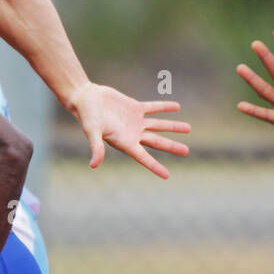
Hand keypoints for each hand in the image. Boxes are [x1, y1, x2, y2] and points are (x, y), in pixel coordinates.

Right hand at [68, 82, 190, 178]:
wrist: (85, 98)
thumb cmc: (87, 116)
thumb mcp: (92, 132)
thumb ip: (96, 147)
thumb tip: (93, 165)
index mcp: (124, 142)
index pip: (143, 158)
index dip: (155, 167)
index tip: (167, 176)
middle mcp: (132, 133)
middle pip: (156, 142)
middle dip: (171, 146)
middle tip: (186, 151)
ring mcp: (134, 121)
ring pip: (158, 125)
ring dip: (172, 127)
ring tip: (188, 128)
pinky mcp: (134, 107)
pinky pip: (153, 108)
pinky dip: (164, 108)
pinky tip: (176, 107)